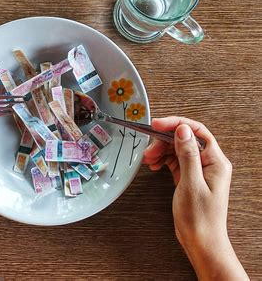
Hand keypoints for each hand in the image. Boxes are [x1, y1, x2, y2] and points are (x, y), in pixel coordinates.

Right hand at [143, 117, 247, 279]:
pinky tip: (154, 165)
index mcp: (215, 162)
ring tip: (148, 159)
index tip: (157, 124)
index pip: (196, 132)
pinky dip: (162, 160)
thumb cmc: (200, 218)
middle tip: (148, 148)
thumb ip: (187, 155)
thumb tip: (182, 130)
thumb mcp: (191, 184)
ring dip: (161, 151)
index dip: (176, 124)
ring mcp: (198, 170)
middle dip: (164, 140)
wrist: (201, 241)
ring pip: (177, 149)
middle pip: (184, 139)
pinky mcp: (189, 177)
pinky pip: (174, 161)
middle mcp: (208, 163)